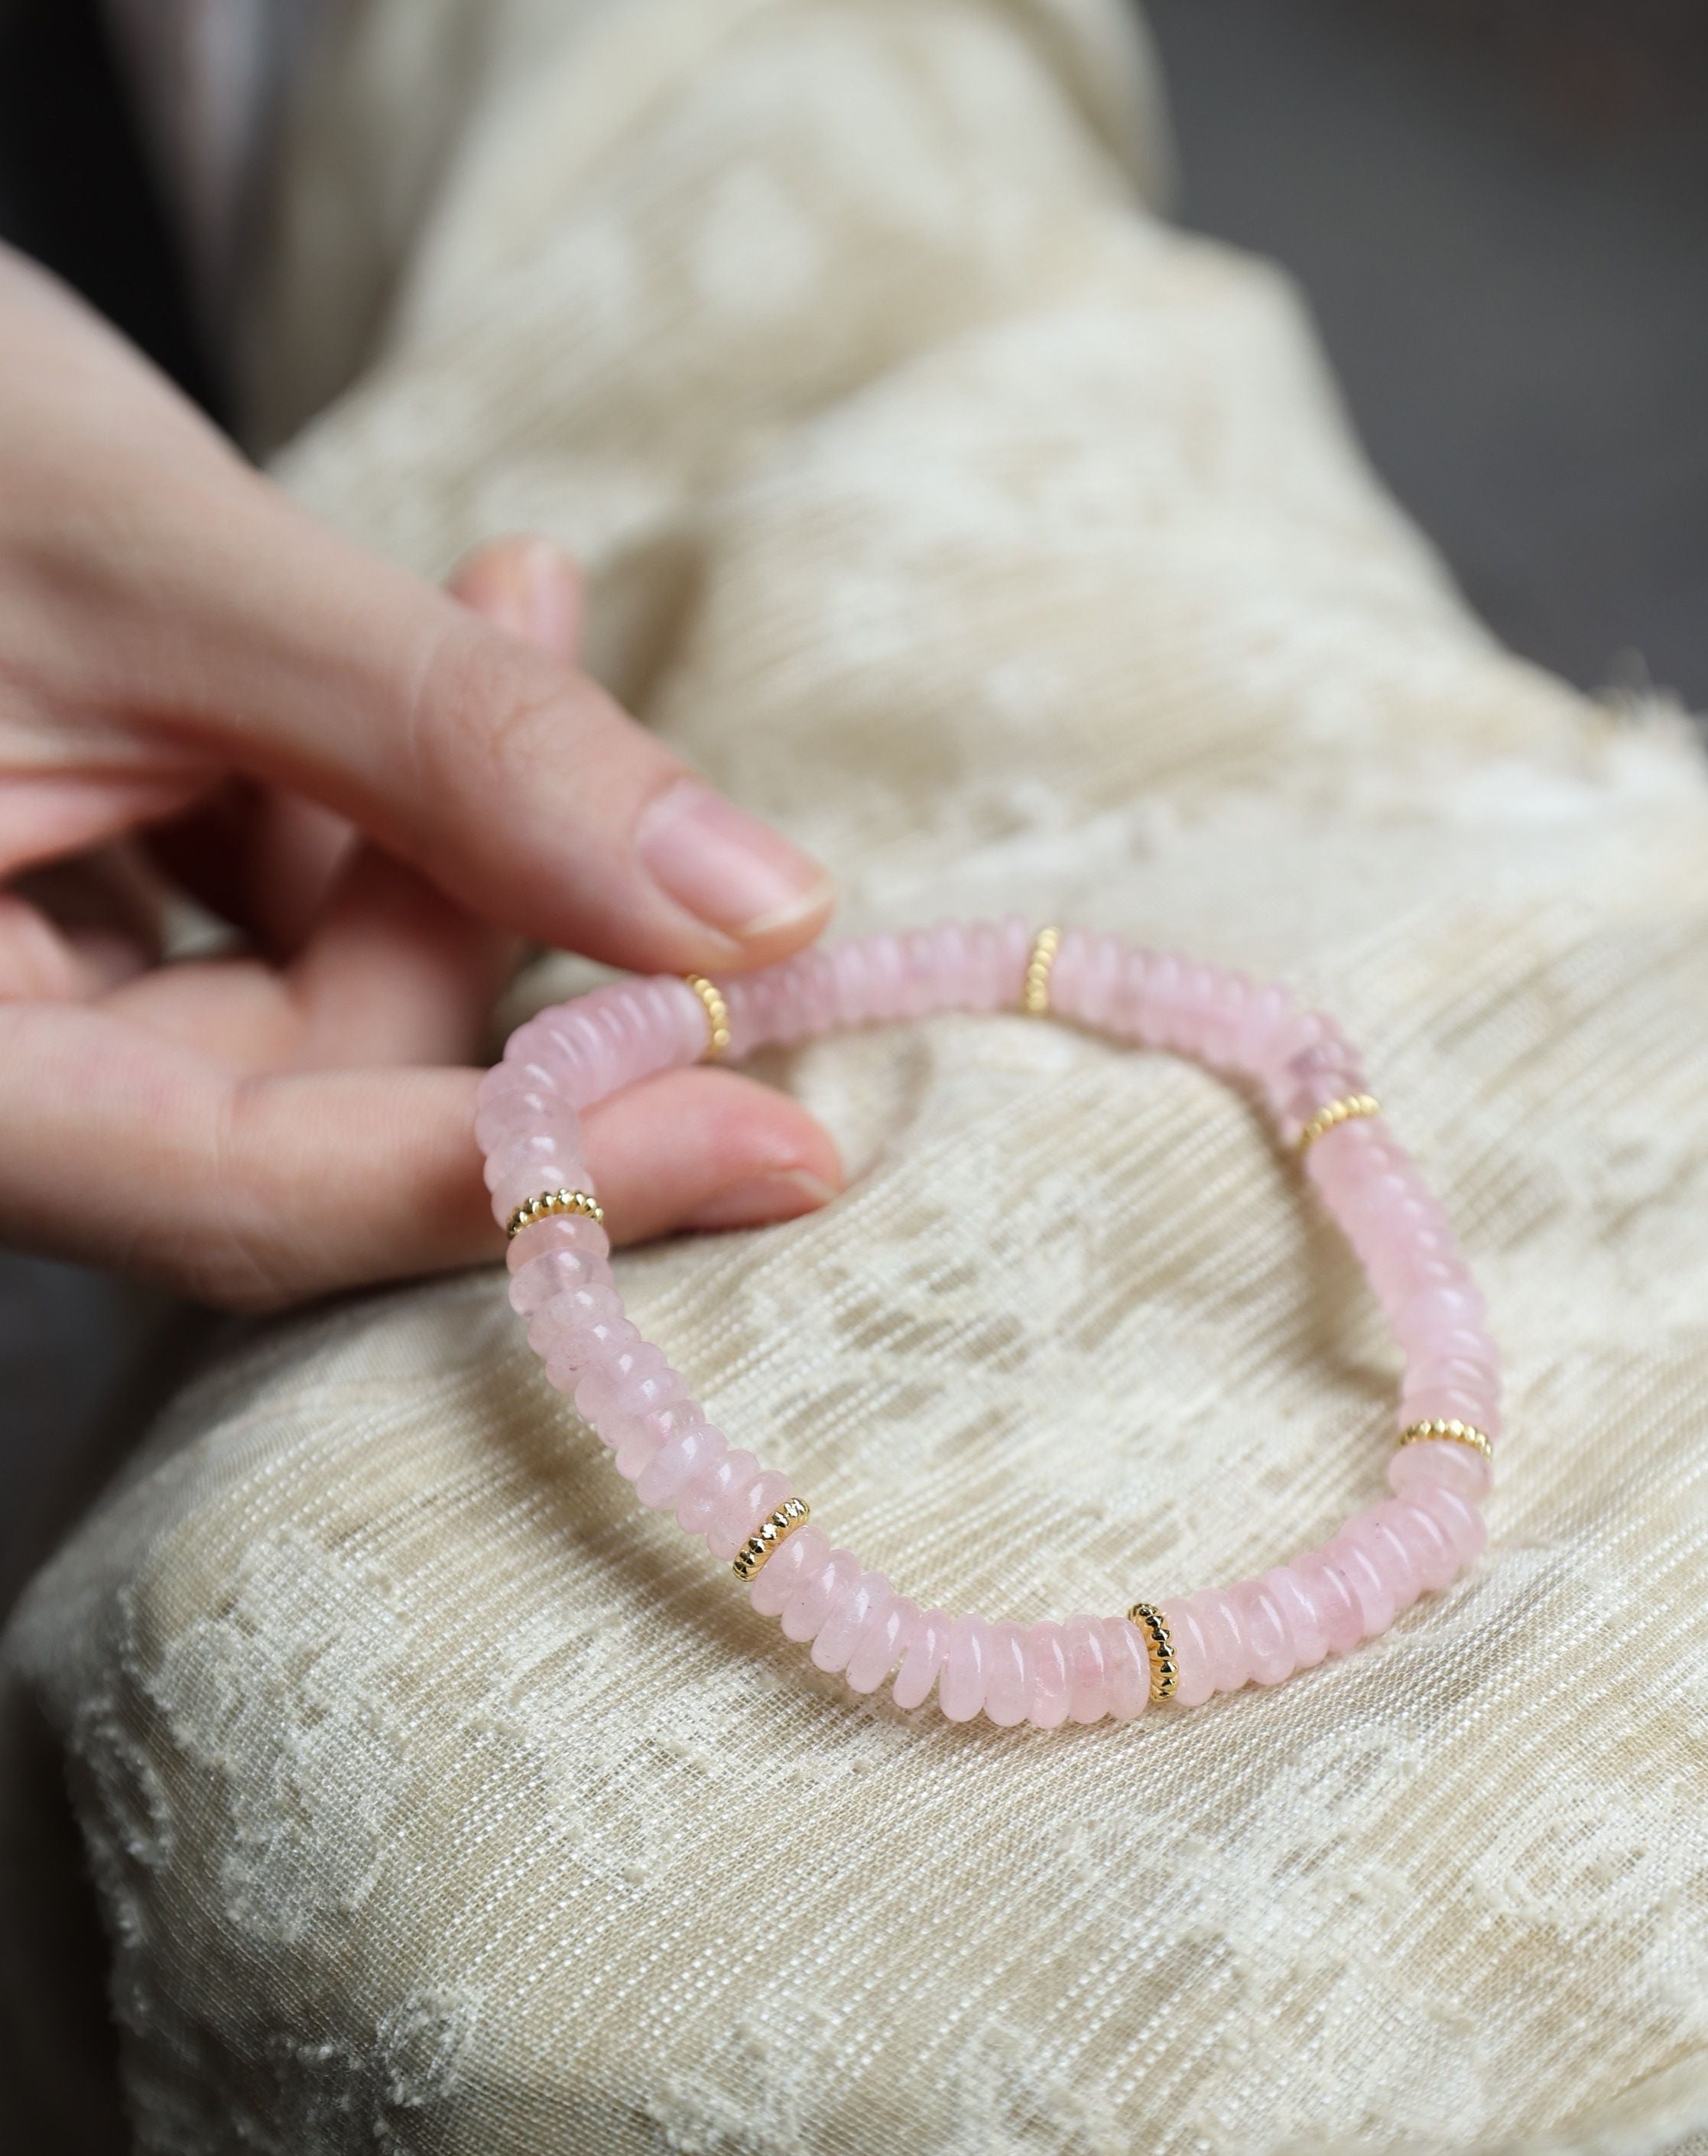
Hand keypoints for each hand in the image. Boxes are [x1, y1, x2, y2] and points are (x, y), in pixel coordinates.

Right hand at [0, 247, 842, 1308]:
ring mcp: (6, 1001)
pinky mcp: (53, 924)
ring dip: (454, 843)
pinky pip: (260, 922)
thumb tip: (754, 909)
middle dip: (508, 965)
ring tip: (519, 594)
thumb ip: (449, 746)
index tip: (779, 1150)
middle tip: (710, 868)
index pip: (231, 1189)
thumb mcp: (155, 563)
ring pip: (297, 1015)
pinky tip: (467, 630)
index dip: (520, 1179)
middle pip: (291, 1117)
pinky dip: (380, 807)